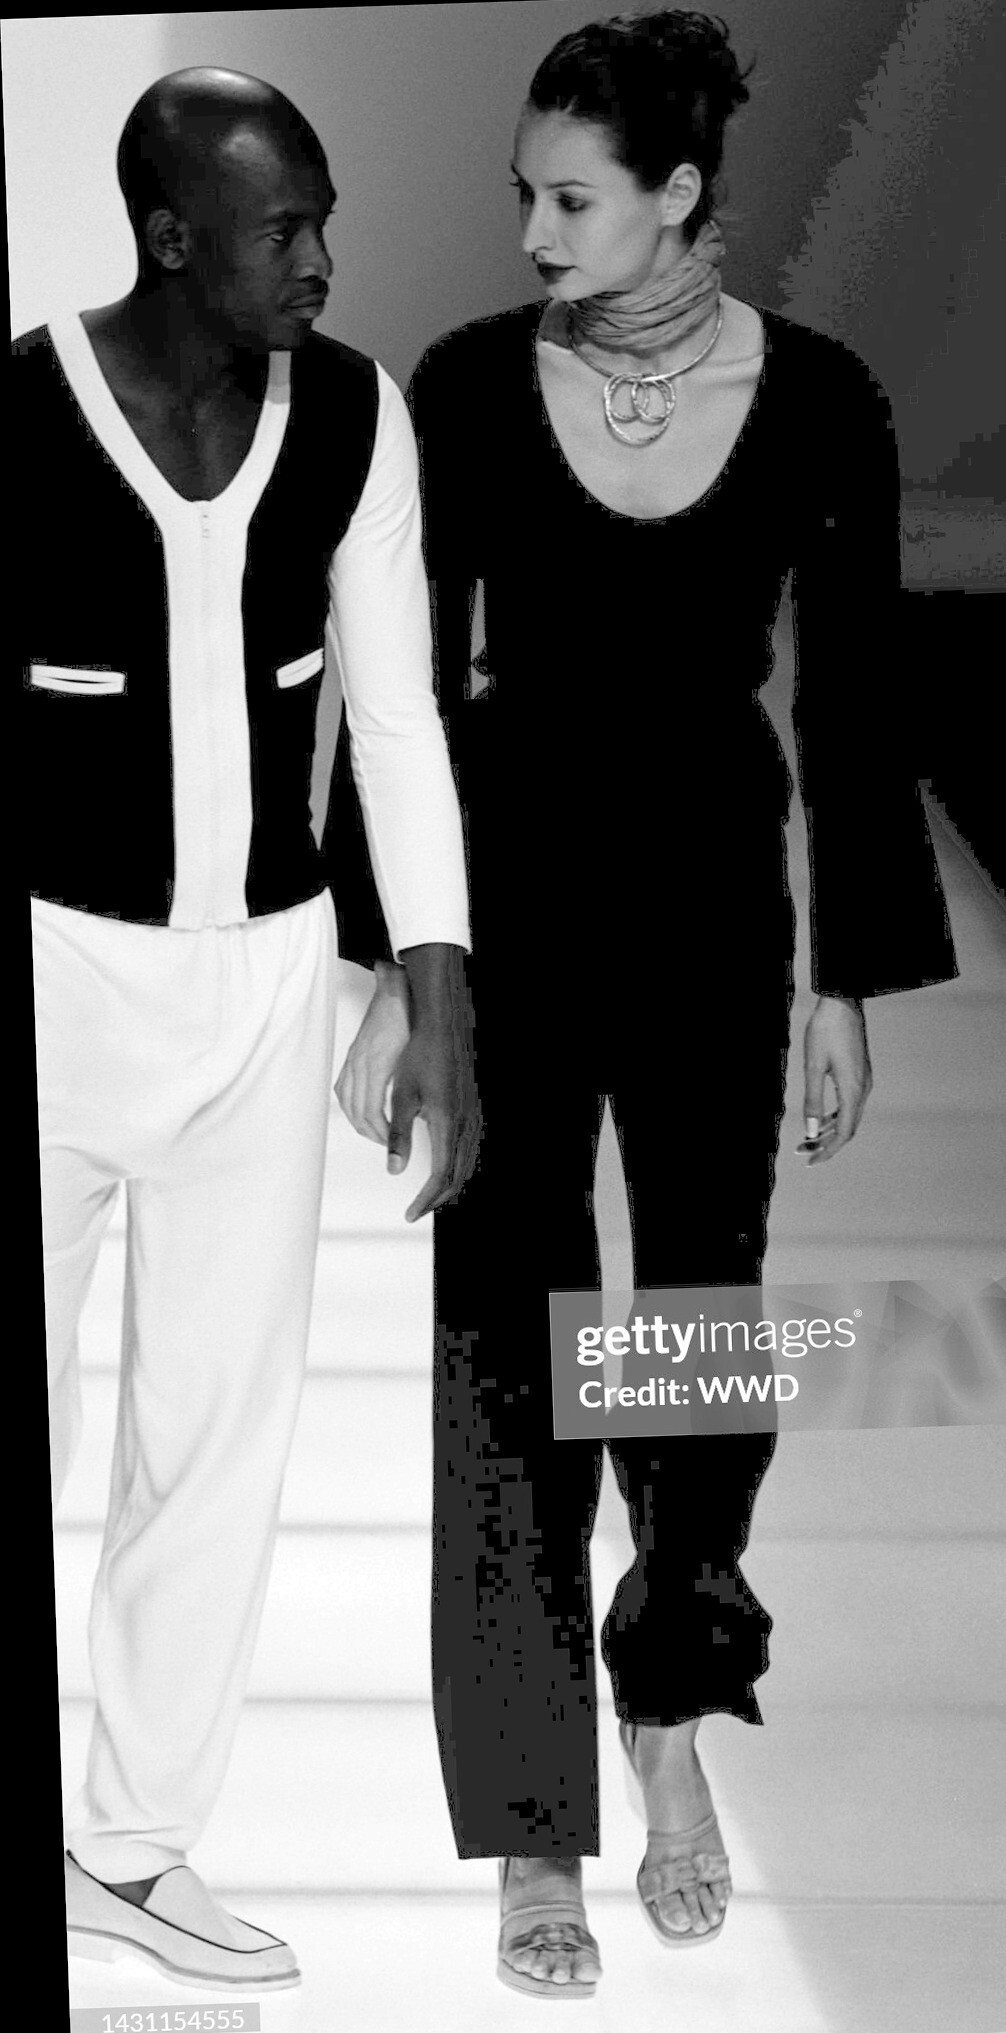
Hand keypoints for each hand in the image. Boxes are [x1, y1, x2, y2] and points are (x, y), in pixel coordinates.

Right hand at [334, 963, 409, 1145]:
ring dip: (359, 1122)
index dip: (381, 1133)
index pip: (371, 1112)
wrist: (394, 989)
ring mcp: (353, 1059)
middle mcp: (359, 1064)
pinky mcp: (352, 1054)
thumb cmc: (408, 1016)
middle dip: (372, 1133)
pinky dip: (349, 1105)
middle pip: (356, 1112)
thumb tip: (422, 1110)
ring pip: (346, 1102)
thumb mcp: (416, 1052)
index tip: (393, 1141)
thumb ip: (413, 1080)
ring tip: (376, 1131)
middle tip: (389, 1142)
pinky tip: (359, 1110)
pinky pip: (342, 1087)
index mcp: (376, 1065)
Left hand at [388, 1005, 481, 1221]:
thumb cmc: (419, 1057)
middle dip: (436, 1199)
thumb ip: (398, 1136)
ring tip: (425, 1195)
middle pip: (457, 1178)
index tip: (409, 1214)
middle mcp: (466, 1125)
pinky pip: (468, 1149)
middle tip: (415, 1211)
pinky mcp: (473, 1110)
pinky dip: (454, 1167)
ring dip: (446, 1184)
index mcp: (448, 1124)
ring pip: (465, 1165)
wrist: (444, 1026)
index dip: (424, 1200)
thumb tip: (393, 1170)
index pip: (440, 1178)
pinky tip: (439, 1166)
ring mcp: (473, 1117)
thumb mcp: (402, 1096)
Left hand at [800, 996, 871, 1164]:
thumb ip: (812, 1100)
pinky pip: (850, 1104)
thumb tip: (810, 1132)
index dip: (828, 1150)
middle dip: (825, 1143)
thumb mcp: (813, 1066)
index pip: (844, 1133)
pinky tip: (820, 1119)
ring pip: (849, 1116)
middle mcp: (863, 1089)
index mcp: (853, 1090)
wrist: (843, 1001)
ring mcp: (864, 1081)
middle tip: (801, 1152)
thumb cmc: (824, 1031)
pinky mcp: (860, 1073)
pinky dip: (835, 1116)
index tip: (811, 1161)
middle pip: (847, 1128)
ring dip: (828, 1130)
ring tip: (807, 1140)